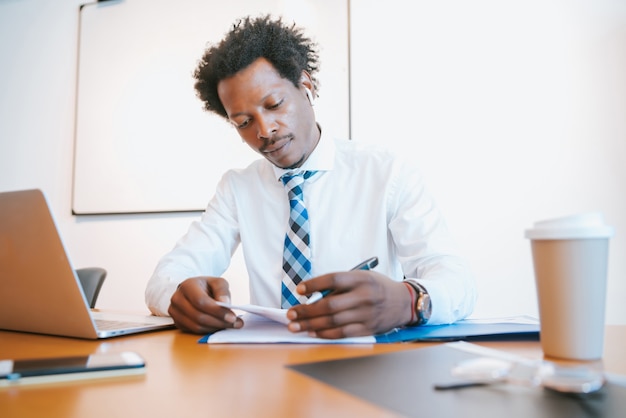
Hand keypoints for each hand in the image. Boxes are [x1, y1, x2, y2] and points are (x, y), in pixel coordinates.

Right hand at [168, 276, 242, 333]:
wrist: (194, 291)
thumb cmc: (207, 286)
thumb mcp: (218, 282)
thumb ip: (222, 291)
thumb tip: (225, 303)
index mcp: (187, 286)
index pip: (201, 302)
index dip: (217, 311)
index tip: (232, 317)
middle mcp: (177, 299)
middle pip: (198, 316)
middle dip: (219, 322)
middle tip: (235, 323)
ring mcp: (175, 312)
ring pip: (196, 326)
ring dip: (215, 328)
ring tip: (230, 325)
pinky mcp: (177, 322)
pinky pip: (193, 331)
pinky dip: (208, 330)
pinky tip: (218, 326)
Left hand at [286, 270, 412, 338]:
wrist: (404, 302)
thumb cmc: (377, 287)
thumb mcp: (362, 277)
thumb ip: (340, 285)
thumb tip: (313, 297)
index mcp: (361, 279)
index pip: (333, 280)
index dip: (314, 284)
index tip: (299, 289)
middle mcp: (364, 296)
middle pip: (329, 305)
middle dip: (306, 311)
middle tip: (290, 314)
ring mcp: (366, 314)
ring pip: (333, 321)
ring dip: (311, 324)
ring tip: (295, 326)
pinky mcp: (368, 329)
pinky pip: (342, 333)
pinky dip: (325, 334)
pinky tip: (313, 332)